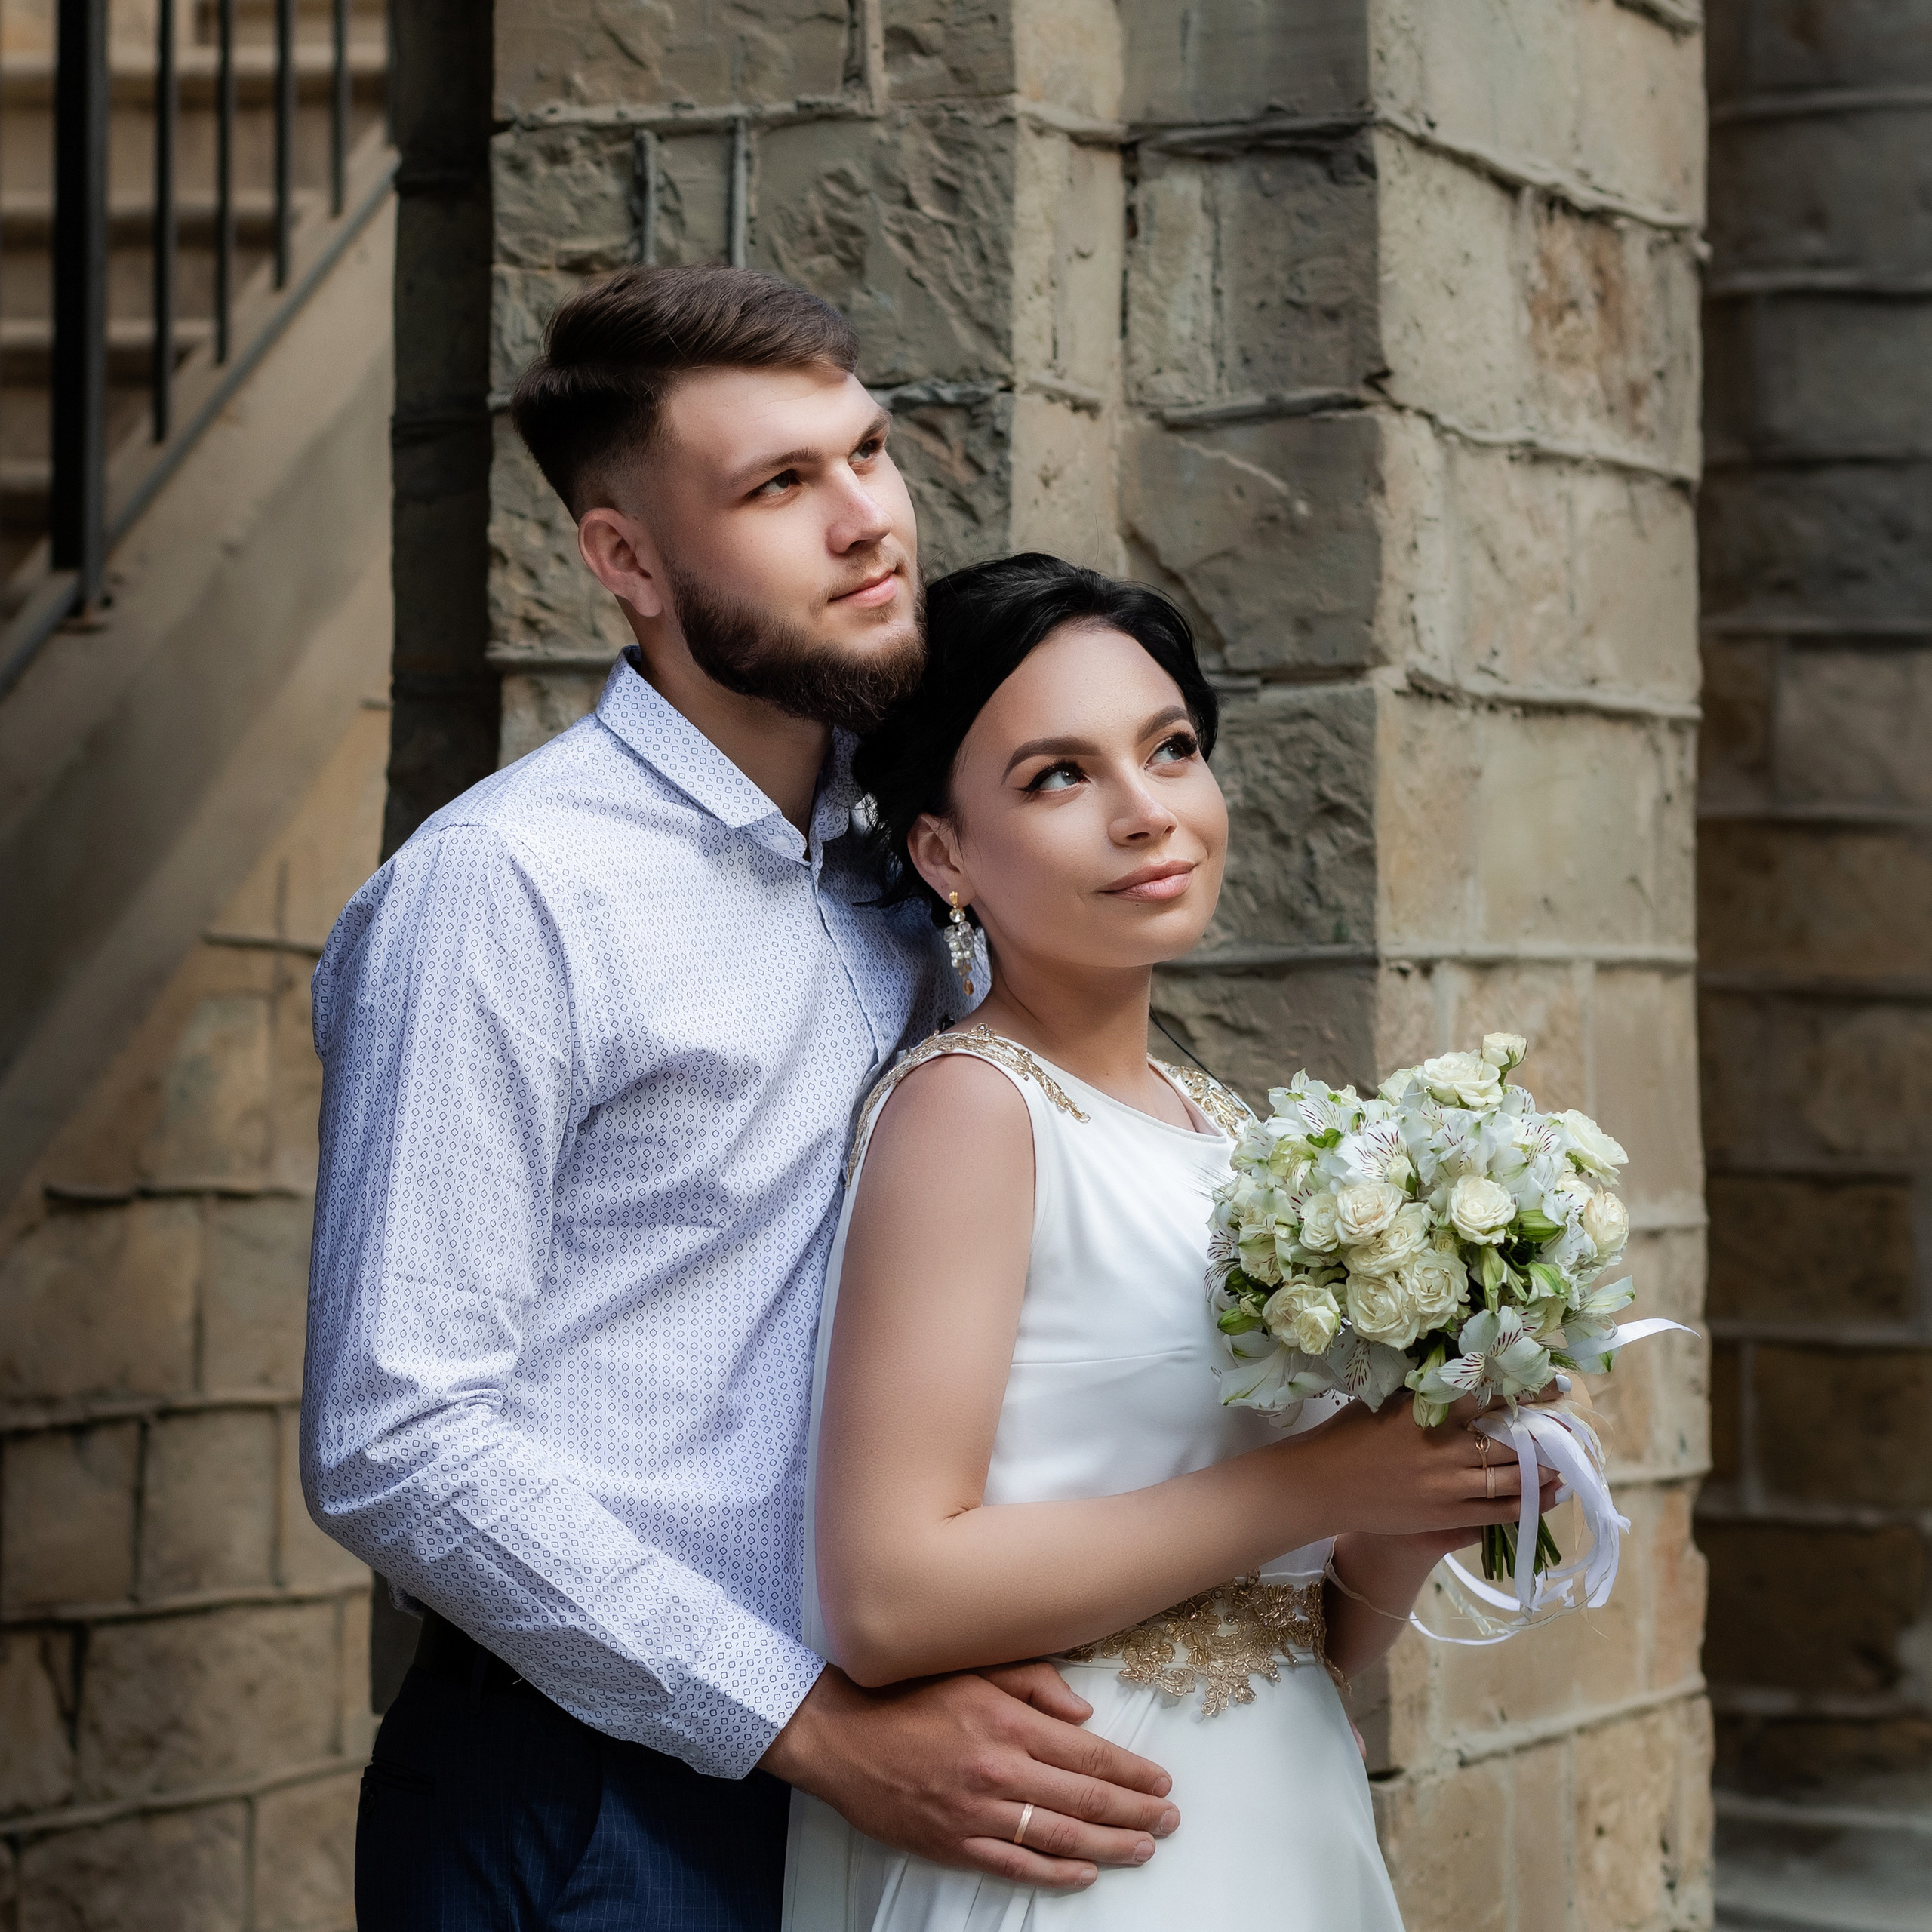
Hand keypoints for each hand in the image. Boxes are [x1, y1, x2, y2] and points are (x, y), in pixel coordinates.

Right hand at [760, 1662, 1179, 1890]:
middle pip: (1083, 1799)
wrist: (842, 1736)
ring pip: (1058, 1837)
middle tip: (1168, 1820)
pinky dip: (1055, 1871)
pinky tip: (1084, 1872)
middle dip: (1134, 1812)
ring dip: (1108, 1845)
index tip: (1161, 1782)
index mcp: (1006, 1724)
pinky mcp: (954, 1844)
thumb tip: (1083, 1716)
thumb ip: (1033, 1684)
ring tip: (1143, 1848)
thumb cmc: (908, 1695)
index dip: (1130, 1772)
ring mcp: (976, 1814)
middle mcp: (998, 1771)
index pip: (1086, 1755)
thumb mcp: (973, 1668)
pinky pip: (1015, 1864)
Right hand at [1286, 1389, 1563, 1542]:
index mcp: (1430, 1412)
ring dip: (1545, 1468)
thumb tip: (1462, 1374)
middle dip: (1546, 1431)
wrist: (1322, 1485)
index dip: (1528, 1391)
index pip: (1492, 1397)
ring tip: (1567, 1458)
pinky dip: (1529, 1502)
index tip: (1556, 1384)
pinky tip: (1549, 1493)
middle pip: (1511, 1439)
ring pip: (1512, 1477)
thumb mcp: (1386, 1401)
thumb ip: (1426, 1393)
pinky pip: (1499, 1510)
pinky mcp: (1445, 1515)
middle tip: (1573, 1423)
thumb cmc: (1348, 1435)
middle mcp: (1446, 1448)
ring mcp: (1448, 1486)